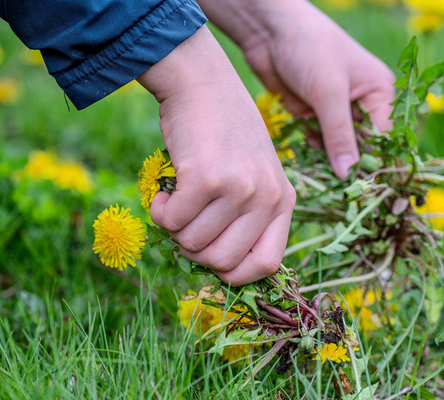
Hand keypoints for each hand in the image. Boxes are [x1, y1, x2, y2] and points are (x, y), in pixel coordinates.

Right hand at [138, 26, 295, 285]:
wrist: (202, 82)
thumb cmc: (222, 133)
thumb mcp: (253, 172)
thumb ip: (247, 216)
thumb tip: (220, 269)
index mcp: (283, 199)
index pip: (268, 265)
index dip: (234, 273)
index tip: (211, 258)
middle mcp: (267, 197)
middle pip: (224, 263)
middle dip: (194, 251)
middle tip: (185, 223)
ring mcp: (239, 188)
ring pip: (193, 244)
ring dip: (174, 228)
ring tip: (175, 199)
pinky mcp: (206, 179)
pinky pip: (172, 222)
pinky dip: (159, 212)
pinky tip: (162, 192)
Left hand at [198, 0, 395, 177]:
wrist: (268, 29)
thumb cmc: (309, 47)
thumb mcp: (329, 92)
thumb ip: (339, 135)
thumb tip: (349, 174)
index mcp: (379, 93)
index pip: (385, 138)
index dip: (377, 164)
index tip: (367, 191)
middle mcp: (360, 103)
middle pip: (363, 146)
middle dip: (352, 166)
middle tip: (344, 192)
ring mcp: (334, 110)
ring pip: (338, 148)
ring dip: (329, 160)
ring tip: (323, 177)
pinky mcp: (311, 114)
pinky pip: (317, 142)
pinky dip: (312, 149)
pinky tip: (307, 151)